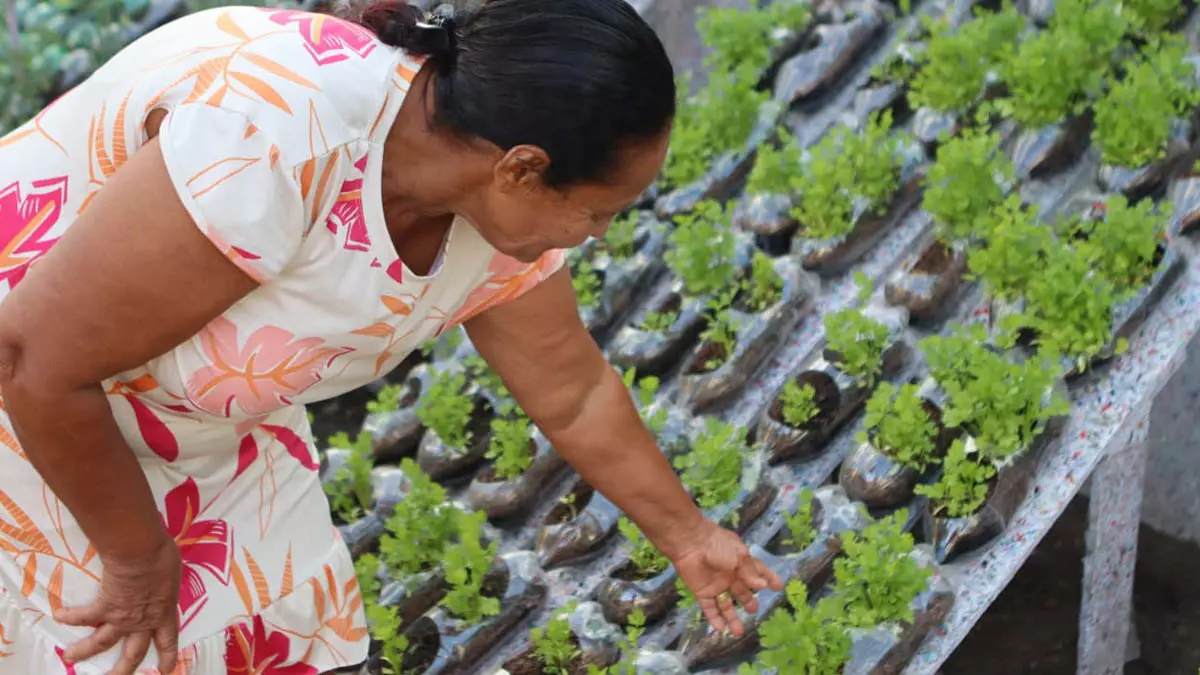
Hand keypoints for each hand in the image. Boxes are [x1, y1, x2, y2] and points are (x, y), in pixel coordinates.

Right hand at [55, 537, 180, 674]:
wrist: (141, 553)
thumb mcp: (173, 575)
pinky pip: (83, 616)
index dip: (167, 657)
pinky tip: (58, 615)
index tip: (164, 670)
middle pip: (133, 654)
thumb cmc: (162, 558)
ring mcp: (121, 617)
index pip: (168, 641)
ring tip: (69, 657)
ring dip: (83, 651)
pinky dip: (70, 616)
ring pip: (100, 643)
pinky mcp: (103, 606)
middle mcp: (142, 622)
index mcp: (164, 614)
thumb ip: (166, 585)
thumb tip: (163, 579)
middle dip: (123, 670)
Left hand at [670, 520, 782, 636]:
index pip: (757, 572)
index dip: (768, 578)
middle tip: (754, 610)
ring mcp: (715, 585)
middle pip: (741, 592)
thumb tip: (762, 586)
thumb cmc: (718, 546)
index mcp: (741, 563)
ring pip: (725, 605)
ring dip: (732, 618)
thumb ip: (750, 572)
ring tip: (738, 632)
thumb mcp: (739, 556)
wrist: (691, 544)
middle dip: (748, 601)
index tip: (778, 587)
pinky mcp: (702, 592)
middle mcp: (729, 576)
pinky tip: (721, 629)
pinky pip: (710, 608)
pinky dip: (714, 619)